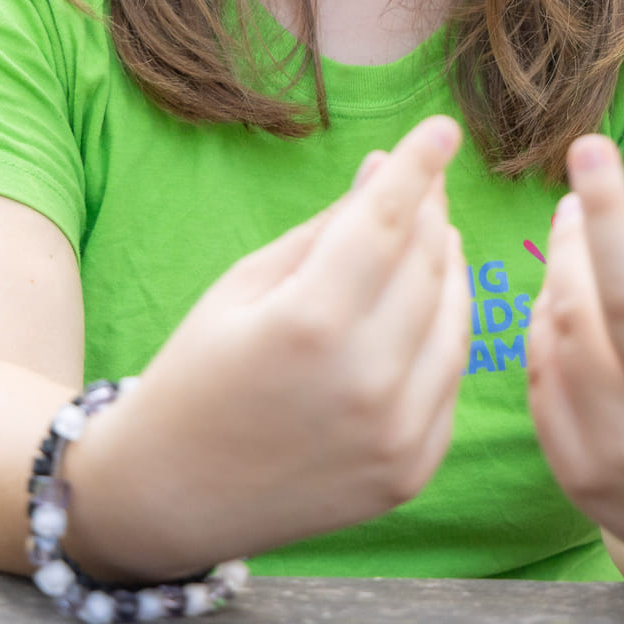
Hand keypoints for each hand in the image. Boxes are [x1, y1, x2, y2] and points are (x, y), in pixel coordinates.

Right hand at [71, 115, 469, 576]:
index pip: (386, 220)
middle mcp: (365, 381)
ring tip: (431, 231)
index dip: (419, 167)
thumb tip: (387, 169)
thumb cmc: (198, 370)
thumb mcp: (246, 282)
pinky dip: (444, 331)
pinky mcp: (413, 472)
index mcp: (310, 323)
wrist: (170, 496)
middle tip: (427, 177)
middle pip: (427, 265)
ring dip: (448, 266)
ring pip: (454, 320)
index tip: (442, 127)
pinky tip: (426, 303)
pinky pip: (448, 378)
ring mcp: (396, 435)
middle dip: (431, 210)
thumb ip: (327, 227)